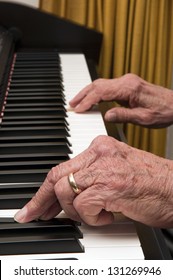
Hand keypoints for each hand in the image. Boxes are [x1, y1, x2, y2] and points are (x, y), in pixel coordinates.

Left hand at [14, 135, 172, 227]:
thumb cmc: (149, 183)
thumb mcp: (115, 172)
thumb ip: (91, 177)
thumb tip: (66, 193)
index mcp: (100, 148)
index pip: (63, 167)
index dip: (46, 189)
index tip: (37, 203)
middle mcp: (99, 153)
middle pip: (56, 176)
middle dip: (42, 200)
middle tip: (35, 214)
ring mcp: (104, 168)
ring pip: (65, 191)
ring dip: (75, 211)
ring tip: (96, 213)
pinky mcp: (109, 186)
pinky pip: (82, 206)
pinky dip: (91, 218)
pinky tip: (108, 215)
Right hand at [69, 74, 172, 127]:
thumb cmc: (163, 111)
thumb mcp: (143, 119)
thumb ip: (123, 116)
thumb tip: (106, 115)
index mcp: (129, 89)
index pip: (101, 92)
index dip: (87, 101)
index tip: (78, 109)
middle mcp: (127, 81)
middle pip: (98, 84)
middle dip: (83, 94)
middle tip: (72, 104)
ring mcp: (127, 82)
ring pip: (101, 84)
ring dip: (88, 92)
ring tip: (77, 102)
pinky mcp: (128, 85)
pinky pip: (108, 86)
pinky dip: (97, 92)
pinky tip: (92, 99)